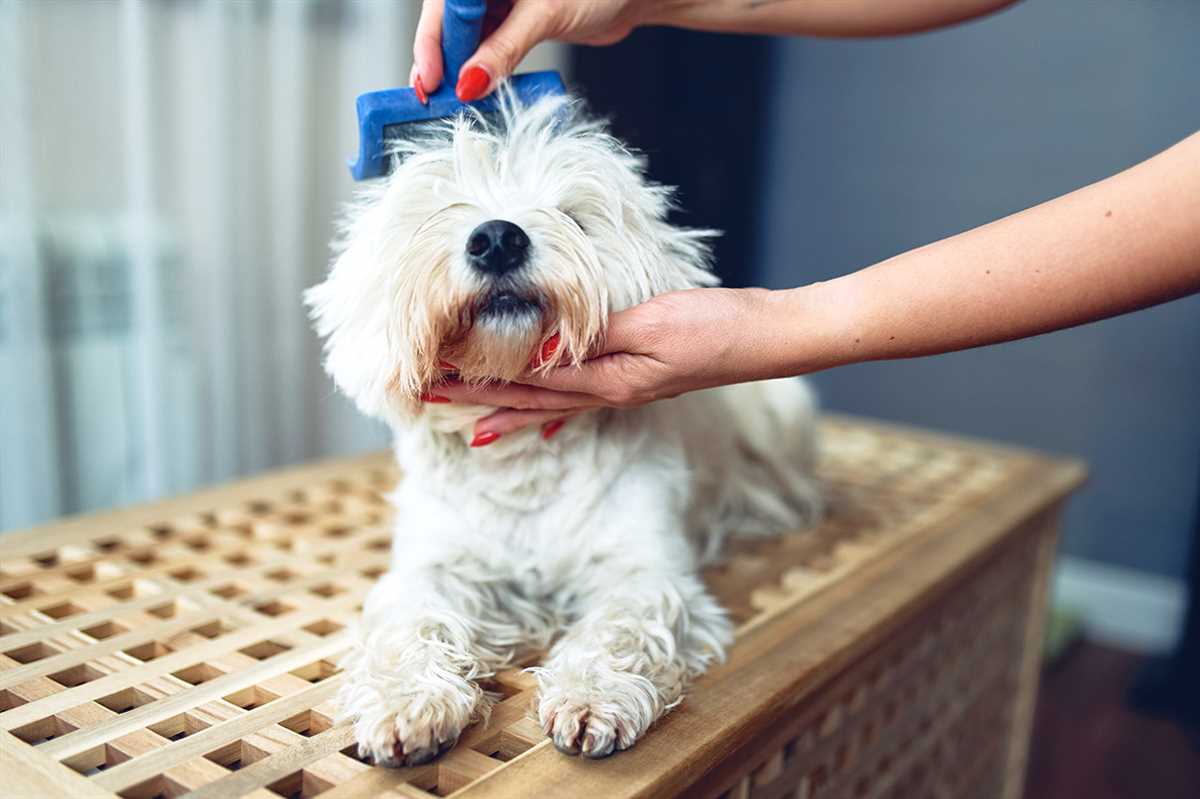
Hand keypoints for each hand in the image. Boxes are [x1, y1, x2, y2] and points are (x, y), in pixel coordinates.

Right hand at [412, 0, 646, 100]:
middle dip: (441, 62)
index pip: (442, 7)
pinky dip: (480, 70)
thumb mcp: (546, 16)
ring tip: (453, 101)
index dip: (431, 42)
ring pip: (464, 38)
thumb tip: (470, 83)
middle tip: (434, 99)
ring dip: (458, 70)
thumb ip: (505, 49)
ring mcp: (496, 2)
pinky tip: (477, 90)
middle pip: (447, 24)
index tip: (431, 79)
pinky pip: (484, 47)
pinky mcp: (509, 22)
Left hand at [431, 288, 785, 439]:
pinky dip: (556, 407)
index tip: (438, 379)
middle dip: (480, 398)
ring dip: (510, 410)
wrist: (763, 337)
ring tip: (474, 428)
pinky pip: (583, 397)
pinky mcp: (637, 379)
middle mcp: (609, 392)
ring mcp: (624, 389)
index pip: (527, 384)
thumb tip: (533, 350)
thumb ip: (590, 338)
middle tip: (432, 400)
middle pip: (531, 399)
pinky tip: (546, 420)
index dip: (480, 381)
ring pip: (552, 402)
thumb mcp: (647, 325)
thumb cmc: (711, 327)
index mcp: (606, 381)